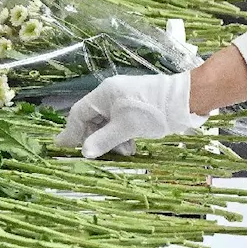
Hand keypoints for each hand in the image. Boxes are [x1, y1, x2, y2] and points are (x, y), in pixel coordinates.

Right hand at [54, 72, 206, 157]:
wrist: (184, 100)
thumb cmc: (152, 111)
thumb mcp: (125, 128)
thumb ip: (103, 140)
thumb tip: (83, 152)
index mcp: (104, 93)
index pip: (79, 113)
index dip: (71, 131)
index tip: (62, 147)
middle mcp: (111, 93)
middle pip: (93, 119)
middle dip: (98, 138)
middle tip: (106, 154)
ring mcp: (124, 98)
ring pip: (108, 122)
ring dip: (113, 139)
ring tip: (126, 151)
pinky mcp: (136, 105)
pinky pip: (121, 121)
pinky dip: (123, 135)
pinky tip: (132, 145)